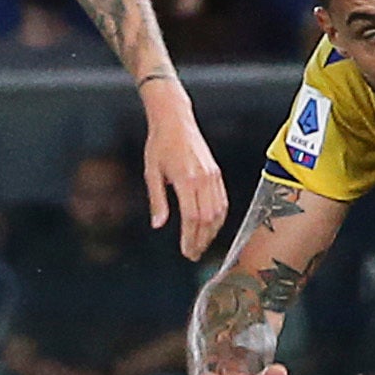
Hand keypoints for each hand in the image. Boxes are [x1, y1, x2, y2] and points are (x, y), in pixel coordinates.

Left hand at [139, 88, 225, 260]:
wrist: (175, 121)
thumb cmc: (159, 144)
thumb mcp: (151, 172)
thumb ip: (157, 200)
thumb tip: (158, 224)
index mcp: (186, 180)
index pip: (192, 218)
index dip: (190, 237)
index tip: (185, 251)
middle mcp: (204, 179)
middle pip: (209, 219)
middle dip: (202, 240)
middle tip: (193, 254)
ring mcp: (214, 177)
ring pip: (219, 212)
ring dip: (212, 231)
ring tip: (202, 244)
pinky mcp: (217, 174)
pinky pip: (223, 201)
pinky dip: (219, 218)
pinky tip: (211, 226)